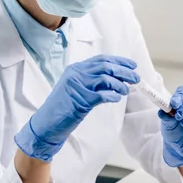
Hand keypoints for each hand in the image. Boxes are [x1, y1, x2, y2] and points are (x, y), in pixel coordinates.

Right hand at [15, 54, 138, 160]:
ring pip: (106, 78)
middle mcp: (76, 74)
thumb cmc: (62, 108)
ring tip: (126, 90)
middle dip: (124, 71)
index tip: (132, 65)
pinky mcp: (81, 100)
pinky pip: (102, 94)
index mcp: (75, 69)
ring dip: (120, 84)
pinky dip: (112, 95)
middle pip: (106, 66)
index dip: (119, 61)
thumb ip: (92, 82)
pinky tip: (116, 98)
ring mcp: (77, 86)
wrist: (46, 123)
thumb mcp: (76, 89)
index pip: (101, 59)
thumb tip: (116, 80)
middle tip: (136, 78)